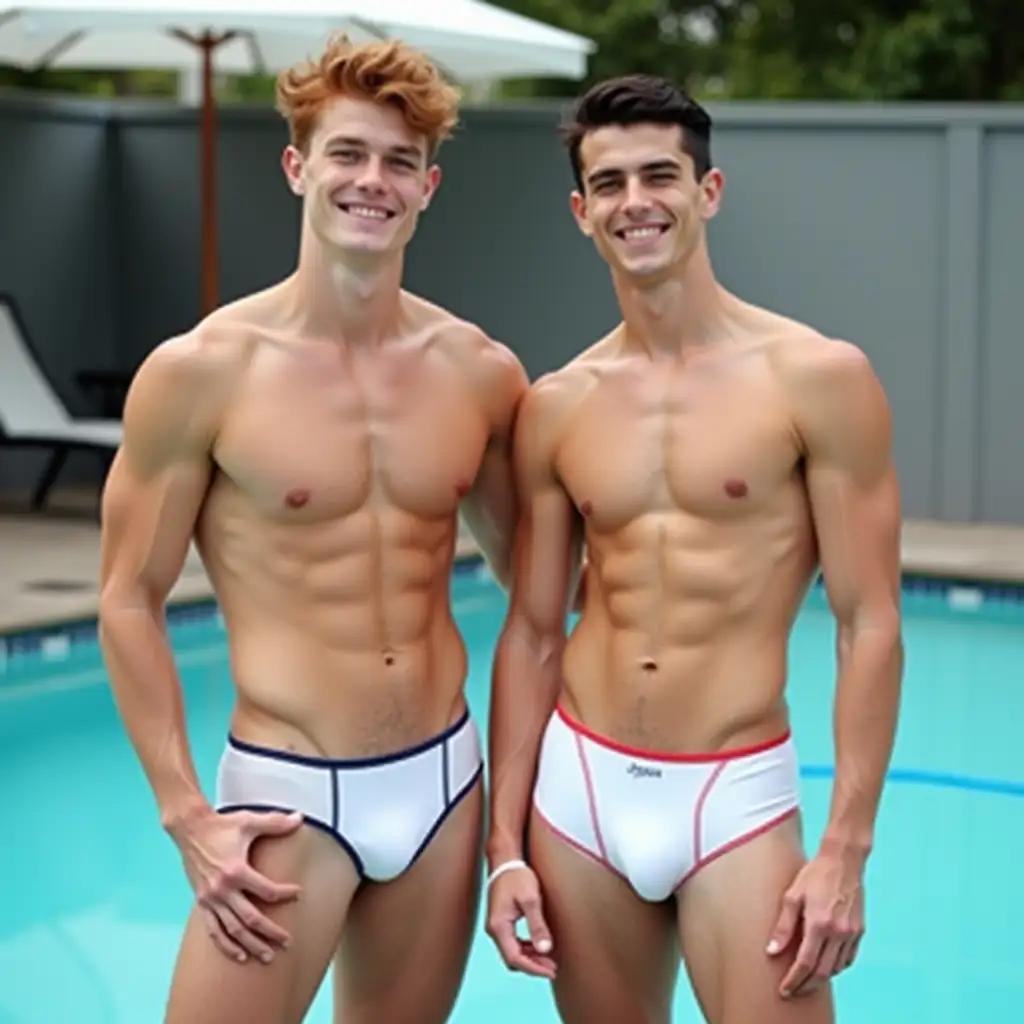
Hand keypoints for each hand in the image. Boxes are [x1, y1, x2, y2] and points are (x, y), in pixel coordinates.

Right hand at [172, 807, 303, 963]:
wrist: (190, 828)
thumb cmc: (221, 825)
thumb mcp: (250, 821)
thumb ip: (276, 823)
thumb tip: (300, 818)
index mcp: (236, 870)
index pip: (267, 891)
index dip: (286, 895)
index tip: (298, 894)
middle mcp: (223, 889)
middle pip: (251, 919)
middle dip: (271, 932)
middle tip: (287, 942)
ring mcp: (211, 899)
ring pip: (233, 930)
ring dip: (251, 944)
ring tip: (267, 956)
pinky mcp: (201, 903)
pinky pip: (214, 930)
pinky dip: (226, 945)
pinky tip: (239, 955)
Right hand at [485, 862, 556, 978]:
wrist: (505, 861)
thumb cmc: (517, 876)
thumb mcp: (531, 899)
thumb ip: (537, 925)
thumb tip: (545, 949)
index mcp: (499, 926)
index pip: (515, 958)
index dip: (534, 968)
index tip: (551, 971)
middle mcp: (493, 929)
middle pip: (512, 959)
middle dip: (533, 966)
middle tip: (553, 967)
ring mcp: (495, 926)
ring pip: (511, 953)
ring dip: (530, 958)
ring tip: (549, 959)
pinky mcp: (500, 922)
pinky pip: (511, 944)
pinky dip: (525, 949)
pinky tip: (538, 945)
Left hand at [766, 847, 865, 998]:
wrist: (844, 860)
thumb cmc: (815, 874)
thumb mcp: (792, 896)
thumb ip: (783, 926)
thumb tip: (772, 950)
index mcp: (819, 924)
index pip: (806, 963)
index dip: (794, 980)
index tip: (784, 990)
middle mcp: (838, 932)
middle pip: (822, 972)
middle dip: (806, 986)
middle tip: (793, 991)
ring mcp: (852, 933)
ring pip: (836, 968)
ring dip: (821, 979)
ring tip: (806, 982)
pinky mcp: (860, 931)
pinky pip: (848, 959)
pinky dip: (836, 968)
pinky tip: (825, 967)